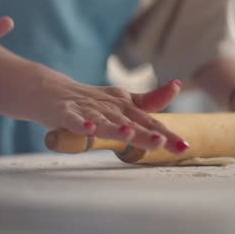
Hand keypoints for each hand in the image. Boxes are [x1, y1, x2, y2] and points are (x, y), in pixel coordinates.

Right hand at [40, 79, 190, 153]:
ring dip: (114, 127)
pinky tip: (88, 129)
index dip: (167, 134)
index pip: (149, 122)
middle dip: (145, 133)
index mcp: (124, 106)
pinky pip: (73, 120)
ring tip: (128, 133)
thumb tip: (176, 86)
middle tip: (161, 141)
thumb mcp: (122, 101)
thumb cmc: (91, 100)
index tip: (184, 146)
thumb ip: (149, 100)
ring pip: (103, 121)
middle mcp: (109, 108)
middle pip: (129, 123)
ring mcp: (87, 110)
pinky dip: (80, 124)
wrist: (50, 90)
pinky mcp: (65, 113)